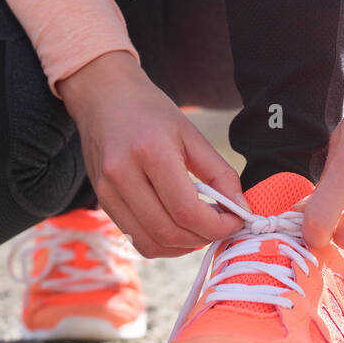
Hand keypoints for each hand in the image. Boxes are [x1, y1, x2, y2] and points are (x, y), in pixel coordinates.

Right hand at [59, 51, 244, 257]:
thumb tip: (241, 209)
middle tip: (222, 225)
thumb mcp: (192, 133)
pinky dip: (163, 242)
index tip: (237, 221)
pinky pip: (136, 239)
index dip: (218, 226)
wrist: (103, 96)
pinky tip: (178, 226)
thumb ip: (220, 173)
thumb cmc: (151, 111)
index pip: (187, 210)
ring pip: (151, 244)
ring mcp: (106, 192)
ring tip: (201, 227)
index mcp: (150, 152)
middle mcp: (122, 175)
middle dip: (204, 237)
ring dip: (183, 246)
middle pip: (169, 232)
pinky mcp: (102, 202)